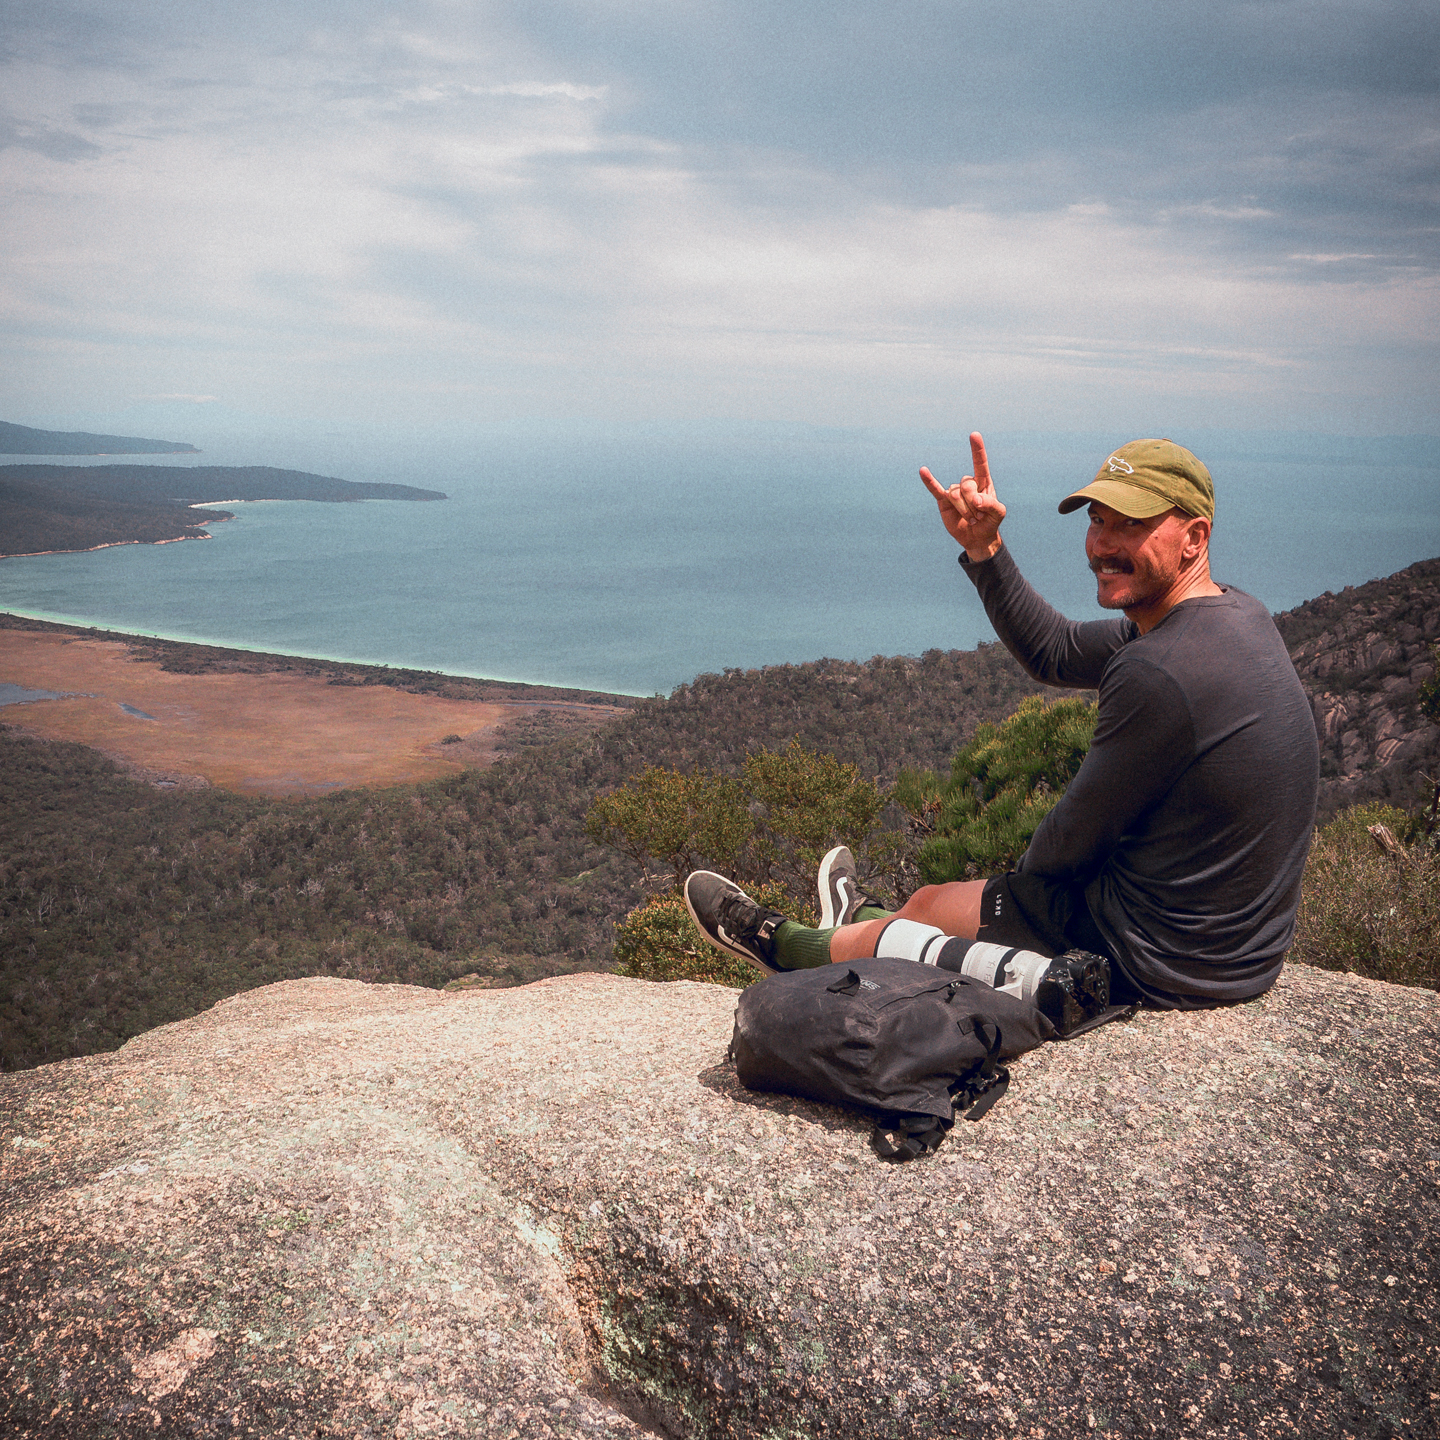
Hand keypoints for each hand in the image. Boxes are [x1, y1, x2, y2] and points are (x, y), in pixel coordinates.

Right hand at [920, 431, 1004, 562]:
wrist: (976, 537)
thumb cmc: (989, 522)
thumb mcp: (998, 514)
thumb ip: (991, 504)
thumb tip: (976, 499)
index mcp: (983, 482)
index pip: (980, 463)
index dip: (977, 450)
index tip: (974, 435)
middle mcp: (968, 483)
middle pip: (967, 485)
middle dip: (973, 504)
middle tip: (979, 516)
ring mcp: (955, 491)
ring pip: (955, 495)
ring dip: (964, 510)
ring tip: (971, 520)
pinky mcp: (943, 500)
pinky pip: (935, 489)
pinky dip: (929, 481)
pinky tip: (923, 471)